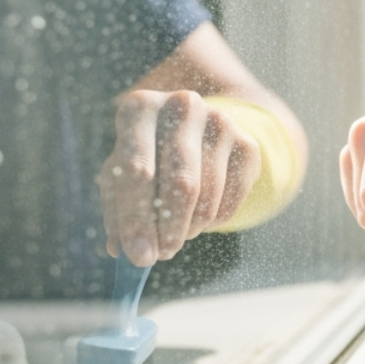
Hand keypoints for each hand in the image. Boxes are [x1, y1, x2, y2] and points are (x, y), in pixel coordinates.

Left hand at [99, 89, 260, 265]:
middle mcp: (183, 106)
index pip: (137, 170)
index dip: (136, 218)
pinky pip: (233, 197)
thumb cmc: (146, 151)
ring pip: (208, 194)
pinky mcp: (248, 143)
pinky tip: (198, 218)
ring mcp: (221, 122)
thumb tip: (121, 249)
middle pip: (181, 182)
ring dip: (190, 227)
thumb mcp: (120, 171)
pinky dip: (214, 220)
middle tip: (160, 256)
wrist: (192, 125)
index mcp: (140, 108)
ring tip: (176, 234)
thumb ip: (116, 208)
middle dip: (169, 228)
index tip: (138, 257)